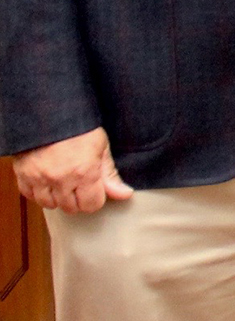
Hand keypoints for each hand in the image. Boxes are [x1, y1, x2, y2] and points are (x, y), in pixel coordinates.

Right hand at [13, 128, 132, 213]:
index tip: (96, 189)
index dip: (96, 198)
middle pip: (71, 208)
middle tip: (81, 184)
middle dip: (78, 199)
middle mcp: (60, 179)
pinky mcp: (23, 175)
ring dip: (58, 198)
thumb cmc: (78, 126)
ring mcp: (39, 178)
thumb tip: (124, 194)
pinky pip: (30, 196)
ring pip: (50, 205)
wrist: (49, 112)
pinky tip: (47, 181)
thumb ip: (110, 174)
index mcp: (84, 172)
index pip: (91, 205)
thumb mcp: (101, 146)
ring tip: (64, 182)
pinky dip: (39, 192)